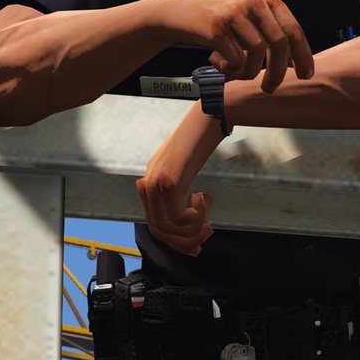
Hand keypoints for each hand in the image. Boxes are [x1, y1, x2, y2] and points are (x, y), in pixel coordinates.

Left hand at [135, 108, 224, 254]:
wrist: (210, 113)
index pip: (154, 222)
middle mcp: (149, 181)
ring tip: (207, 221)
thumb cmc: (201, 137)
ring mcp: (157, 180)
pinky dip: (193, 218)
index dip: (175, 241)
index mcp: (151, 179)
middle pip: (158, 229)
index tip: (194, 246)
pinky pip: (176, 216)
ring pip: (166, 226)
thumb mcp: (184, 164)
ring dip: (191, 230)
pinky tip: (203, 201)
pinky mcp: (169, 179)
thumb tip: (185, 210)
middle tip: (204, 239)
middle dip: (183, 241)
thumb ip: (178, 185)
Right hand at [162, 0, 314, 92]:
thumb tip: (296, 62)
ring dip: (248, 71)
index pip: (293, 29)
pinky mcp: (216, 26)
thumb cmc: (217, 21)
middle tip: (270, 89)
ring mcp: (234, 12)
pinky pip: (236, 58)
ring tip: (234, 72)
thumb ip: (270, 30)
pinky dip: (230, 69)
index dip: (303, 55)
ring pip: (257, 53)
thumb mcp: (247, 16)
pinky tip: (217, 63)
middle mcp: (252, 1)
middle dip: (278, 72)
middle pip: (279, 43)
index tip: (306, 76)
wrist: (177, 13)